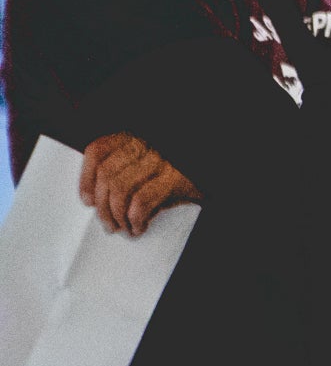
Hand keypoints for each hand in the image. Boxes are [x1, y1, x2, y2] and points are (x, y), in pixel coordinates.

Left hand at [79, 133, 200, 236]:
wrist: (209, 180)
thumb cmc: (185, 177)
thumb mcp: (152, 169)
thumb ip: (128, 174)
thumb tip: (103, 200)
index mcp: (137, 138)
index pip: (98, 151)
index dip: (86, 178)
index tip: (87, 200)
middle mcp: (147, 144)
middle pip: (106, 175)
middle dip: (103, 207)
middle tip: (109, 224)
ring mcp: (162, 160)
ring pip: (120, 189)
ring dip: (117, 216)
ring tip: (123, 227)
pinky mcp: (175, 178)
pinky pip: (141, 201)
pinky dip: (135, 219)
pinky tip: (139, 226)